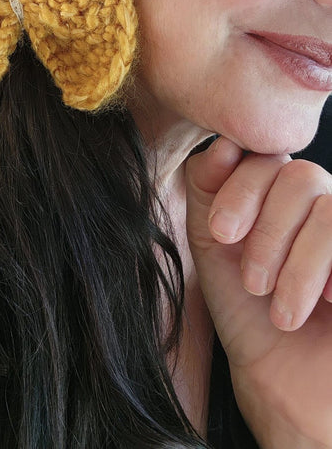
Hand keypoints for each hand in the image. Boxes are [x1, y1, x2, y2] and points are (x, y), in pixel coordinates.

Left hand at [186, 137, 331, 447]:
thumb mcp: (214, 247)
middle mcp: (319, 204)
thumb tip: (220, 146)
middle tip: (253, 282)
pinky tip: (327, 303)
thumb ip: (208, 192)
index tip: (221, 232)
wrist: (285, 383)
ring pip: (329, 205)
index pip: (266, 156)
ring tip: (281, 310)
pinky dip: (328, 270)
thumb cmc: (248, 313)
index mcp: (278, 195)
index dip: (240, 186)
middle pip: (300, 175)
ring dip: (296, 263)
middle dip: (267, 230)